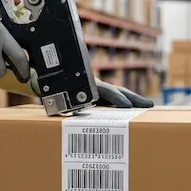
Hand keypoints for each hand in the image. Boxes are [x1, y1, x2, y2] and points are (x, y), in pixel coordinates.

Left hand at [29, 72, 152, 107]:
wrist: (41, 78)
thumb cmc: (45, 85)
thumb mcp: (50, 90)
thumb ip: (56, 96)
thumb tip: (59, 102)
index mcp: (84, 85)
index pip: (104, 91)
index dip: (116, 98)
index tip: (126, 106)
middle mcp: (93, 86)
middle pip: (118, 91)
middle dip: (134, 99)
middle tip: (150, 106)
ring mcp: (96, 90)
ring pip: (118, 94)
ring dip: (133, 101)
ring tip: (148, 107)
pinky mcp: (95, 96)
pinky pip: (112, 100)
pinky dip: (123, 105)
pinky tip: (131, 112)